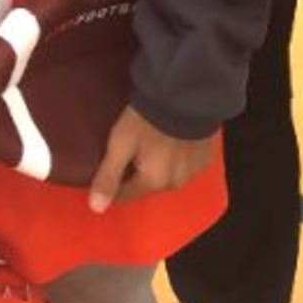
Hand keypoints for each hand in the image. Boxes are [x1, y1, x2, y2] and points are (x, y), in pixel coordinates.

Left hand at [88, 106, 216, 212]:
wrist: (185, 94)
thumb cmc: (147, 119)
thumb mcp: (121, 143)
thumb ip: (108, 176)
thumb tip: (96, 208)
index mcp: (153, 183)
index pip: (126, 195)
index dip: (114, 183)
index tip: (109, 165)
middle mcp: (175, 183)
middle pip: (148, 185)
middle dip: (138, 172)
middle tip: (132, 148)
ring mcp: (194, 170)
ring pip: (168, 175)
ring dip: (160, 165)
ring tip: (155, 142)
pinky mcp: (206, 156)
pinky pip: (186, 165)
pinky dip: (178, 157)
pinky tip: (174, 140)